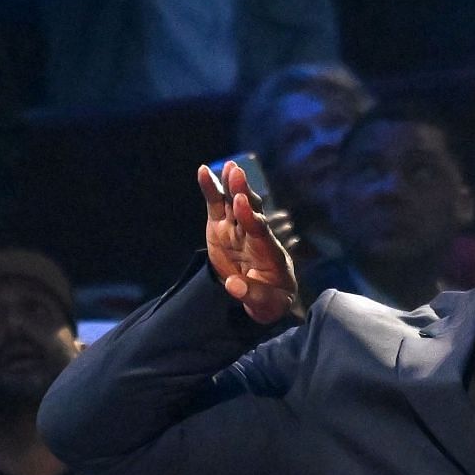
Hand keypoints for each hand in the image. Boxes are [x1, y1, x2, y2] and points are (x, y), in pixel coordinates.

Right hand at [199, 161, 296, 323]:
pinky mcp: (222, 227)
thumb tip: (233, 285)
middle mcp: (256, 236)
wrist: (262, 297)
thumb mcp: (267, 306)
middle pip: (251, 211)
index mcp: (270, 254)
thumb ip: (252, 295)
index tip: (243, 204)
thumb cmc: (270, 302)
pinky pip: (217, 206)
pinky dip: (212, 189)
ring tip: (229, 168)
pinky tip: (204, 171)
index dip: (251, 218)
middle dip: (244, 193)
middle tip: (236, 174)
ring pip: (236, 204)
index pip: (261, 233)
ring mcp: (239, 229)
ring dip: (232, 186)